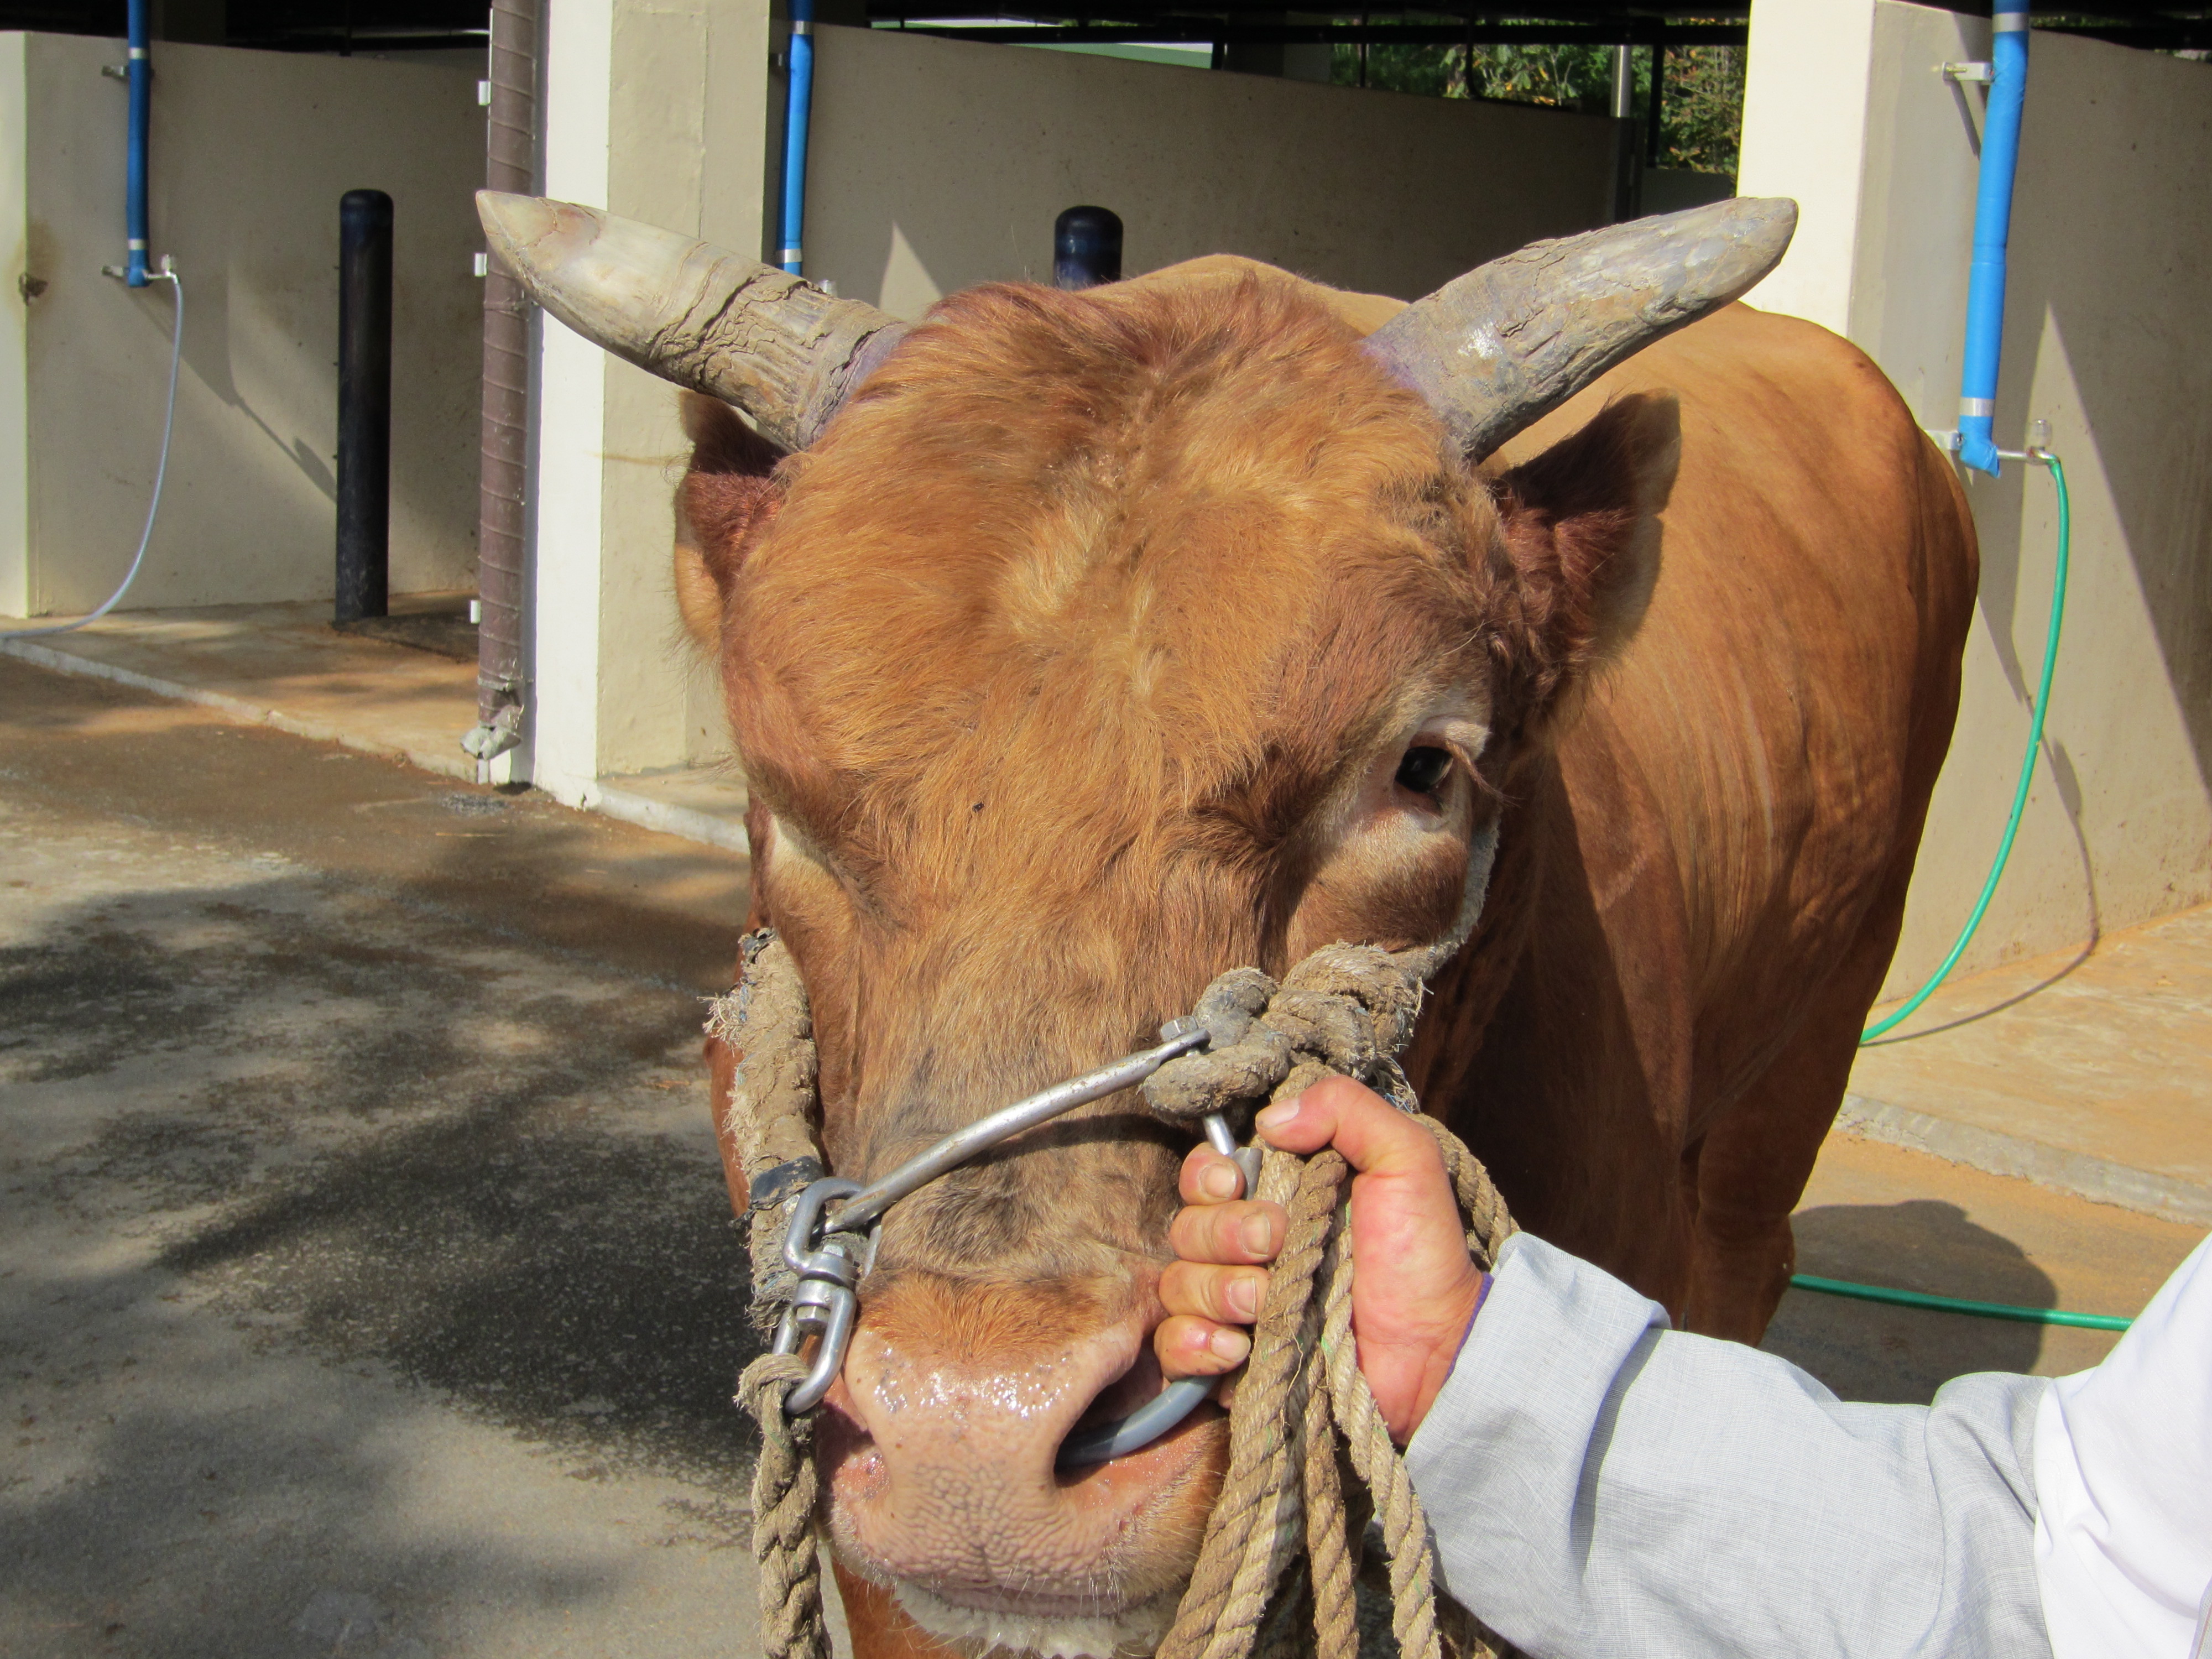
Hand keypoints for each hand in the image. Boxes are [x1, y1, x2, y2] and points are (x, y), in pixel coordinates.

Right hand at [1154, 1075, 1487, 1441]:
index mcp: (1276, 1196)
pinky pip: (1175, 1346)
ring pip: (1179, 1285)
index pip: (1204, 1175)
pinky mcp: (1230, 1360)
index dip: (1207, 1175)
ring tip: (1267, 1303)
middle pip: (1187, 1229)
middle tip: (1276, 1244)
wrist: (1433, 1352)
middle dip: (1226, 1235)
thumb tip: (1271, 1119)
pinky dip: (1194, 1344)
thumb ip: (1347, 1111)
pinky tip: (1236, 1348)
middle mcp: (1245, 1248)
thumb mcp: (1404, 1161)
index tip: (1237, 1183)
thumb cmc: (1420, 1256)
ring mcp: (1234, 1306)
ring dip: (1219, 1291)